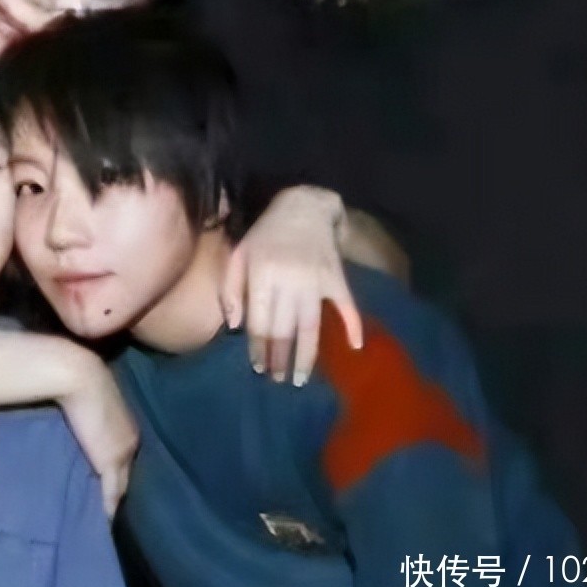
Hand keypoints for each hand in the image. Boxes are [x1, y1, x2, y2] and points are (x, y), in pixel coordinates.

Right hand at [57, 352, 138, 518]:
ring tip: (110, 518)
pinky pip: (112, 492)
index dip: (122, 472)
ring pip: (123, 486)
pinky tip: (105, 521)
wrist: (77, 374)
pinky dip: (109, 507)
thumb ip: (93, 414)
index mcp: (128, 426)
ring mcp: (123, 451)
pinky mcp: (109, 461)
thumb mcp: (93, 398)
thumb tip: (81, 420)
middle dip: (124, 489)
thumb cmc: (79, 377)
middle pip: (130, 474)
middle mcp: (131, 440)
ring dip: (118, 501)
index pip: (128, 457)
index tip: (115, 486)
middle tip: (116, 509)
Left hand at [221, 185, 362, 386]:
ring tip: (299, 378)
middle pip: (284, 330)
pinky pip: (347, 305)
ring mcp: (316, 280)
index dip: (258, 348)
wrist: (304, 206)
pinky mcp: (337, 276)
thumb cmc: (266, 234)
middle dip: (280, 359)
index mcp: (261, 274)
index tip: (258, 368)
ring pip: (311, 327)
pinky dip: (353, 325)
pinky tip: (355, 346)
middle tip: (278, 380)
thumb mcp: (239, 254)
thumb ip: (231, 289)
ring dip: (306, 356)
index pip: (259, 323)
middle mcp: (289, 280)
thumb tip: (235, 327)